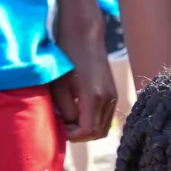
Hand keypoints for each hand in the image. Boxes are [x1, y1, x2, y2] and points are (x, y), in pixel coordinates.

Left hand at [49, 25, 116, 141]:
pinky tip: (77, 110)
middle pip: (98, 133)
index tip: (57, 128)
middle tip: (61, 126)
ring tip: (68, 119)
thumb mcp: (59, 85)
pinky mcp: (113, 93)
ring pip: (103, 127)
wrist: (84, 36)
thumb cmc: (67, 57)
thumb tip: (67, 124)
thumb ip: (64, 108)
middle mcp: (108, 99)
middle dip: (79, 134)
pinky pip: (105, 117)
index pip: (87, 131)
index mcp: (94, 97)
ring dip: (86, 128)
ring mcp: (113, 96)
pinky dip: (92, 120)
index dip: (71, 135)